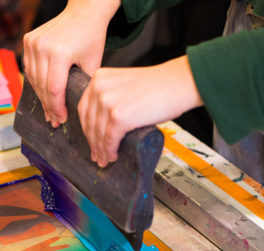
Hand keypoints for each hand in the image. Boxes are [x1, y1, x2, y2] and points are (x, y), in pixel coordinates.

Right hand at [22, 0, 119, 126]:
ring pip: (33, 79)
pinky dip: (35, 81)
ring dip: (40, 96)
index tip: (60, 119)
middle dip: (48, 105)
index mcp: (60, 53)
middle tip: (53, 119)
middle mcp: (43, 47)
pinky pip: (28, 68)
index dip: (56, 108)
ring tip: (48, 110)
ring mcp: (33, 43)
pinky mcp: (28, 40)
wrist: (84, 11)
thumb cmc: (91, 36)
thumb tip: (76, 109)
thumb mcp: (92, 63)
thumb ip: (82, 86)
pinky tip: (42, 93)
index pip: (54, 89)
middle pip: (42, 86)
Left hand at [77, 55, 203, 166]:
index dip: (87, 128)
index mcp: (99, 78)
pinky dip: (110, 151)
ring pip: (99, 134)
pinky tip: (113, 156)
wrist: (178, 83)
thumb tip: (102, 124)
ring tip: (105, 159)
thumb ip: (111, 96)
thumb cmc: (158, 85)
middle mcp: (99, 88)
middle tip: (97, 155)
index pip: (85, 109)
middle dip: (93, 142)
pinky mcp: (118, 117)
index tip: (91, 140)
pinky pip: (109, 140)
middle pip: (90, 123)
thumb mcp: (124, 84)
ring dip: (101, 150)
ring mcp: (108, 102)